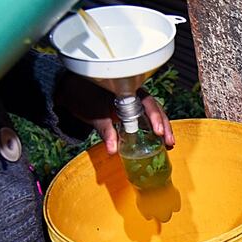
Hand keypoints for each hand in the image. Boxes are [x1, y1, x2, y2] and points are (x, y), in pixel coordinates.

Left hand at [56, 74, 174, 154]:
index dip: (155, 117)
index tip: (158, 131)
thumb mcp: (94, 114)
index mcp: (128, 90)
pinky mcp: (132, 113)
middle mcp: (135, 96)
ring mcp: (135, 104)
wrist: (73, 91)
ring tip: (169, 145)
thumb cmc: (84, 96)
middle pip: (156, 109)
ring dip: (163, 129)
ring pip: (154, 115)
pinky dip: (154, 131)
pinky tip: (159, 142)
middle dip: (164, 126)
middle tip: (169, 142)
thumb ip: (106, 131)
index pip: (147, 102)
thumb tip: (113, 150)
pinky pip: (147, 120)